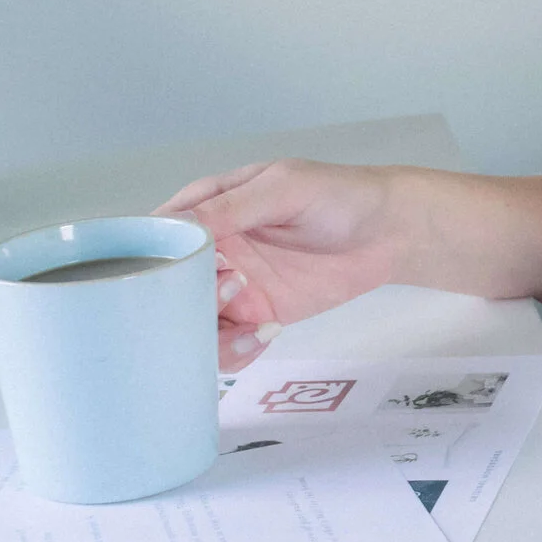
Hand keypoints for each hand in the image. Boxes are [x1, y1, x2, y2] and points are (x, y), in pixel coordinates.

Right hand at [156, 159, 404, 370]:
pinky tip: (264, 337)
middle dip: (179, 304)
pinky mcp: (258, 316)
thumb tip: (177, 225)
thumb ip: (232, 208)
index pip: (157, 235)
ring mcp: (233, 286)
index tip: (164, 277)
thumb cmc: (339, 195)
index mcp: (207, 208)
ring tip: (248, 325)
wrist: (391, 231)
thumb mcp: (284, 189)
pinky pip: (228, 344)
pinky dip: (234, 352)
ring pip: (192, 323)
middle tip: (224, 296)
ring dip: (206, 334)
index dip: (150, 259)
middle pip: (168, 288)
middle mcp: (212, 251)